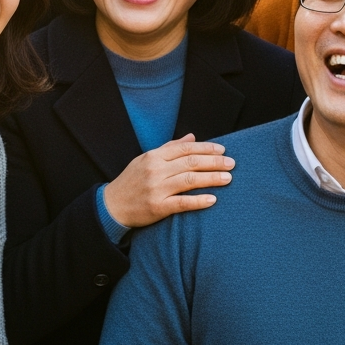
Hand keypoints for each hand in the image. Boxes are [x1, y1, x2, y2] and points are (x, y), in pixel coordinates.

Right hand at [102, 134, 234, 228]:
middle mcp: (156, 170)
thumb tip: (192, 137)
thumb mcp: (146, 159)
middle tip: (232, 163)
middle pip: (190, 162)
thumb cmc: (132, 181)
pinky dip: (198, 201)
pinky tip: (213, 199)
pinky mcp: (157, 207)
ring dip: (211, 178)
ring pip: (189, 180)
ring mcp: (157, 188)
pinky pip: (182, 203)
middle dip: (214, 162)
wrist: (112, 205)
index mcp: (154, 155)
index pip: (185, 148)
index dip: (205, 148)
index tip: (222, 149)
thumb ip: (170, 148)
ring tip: (228, 178)